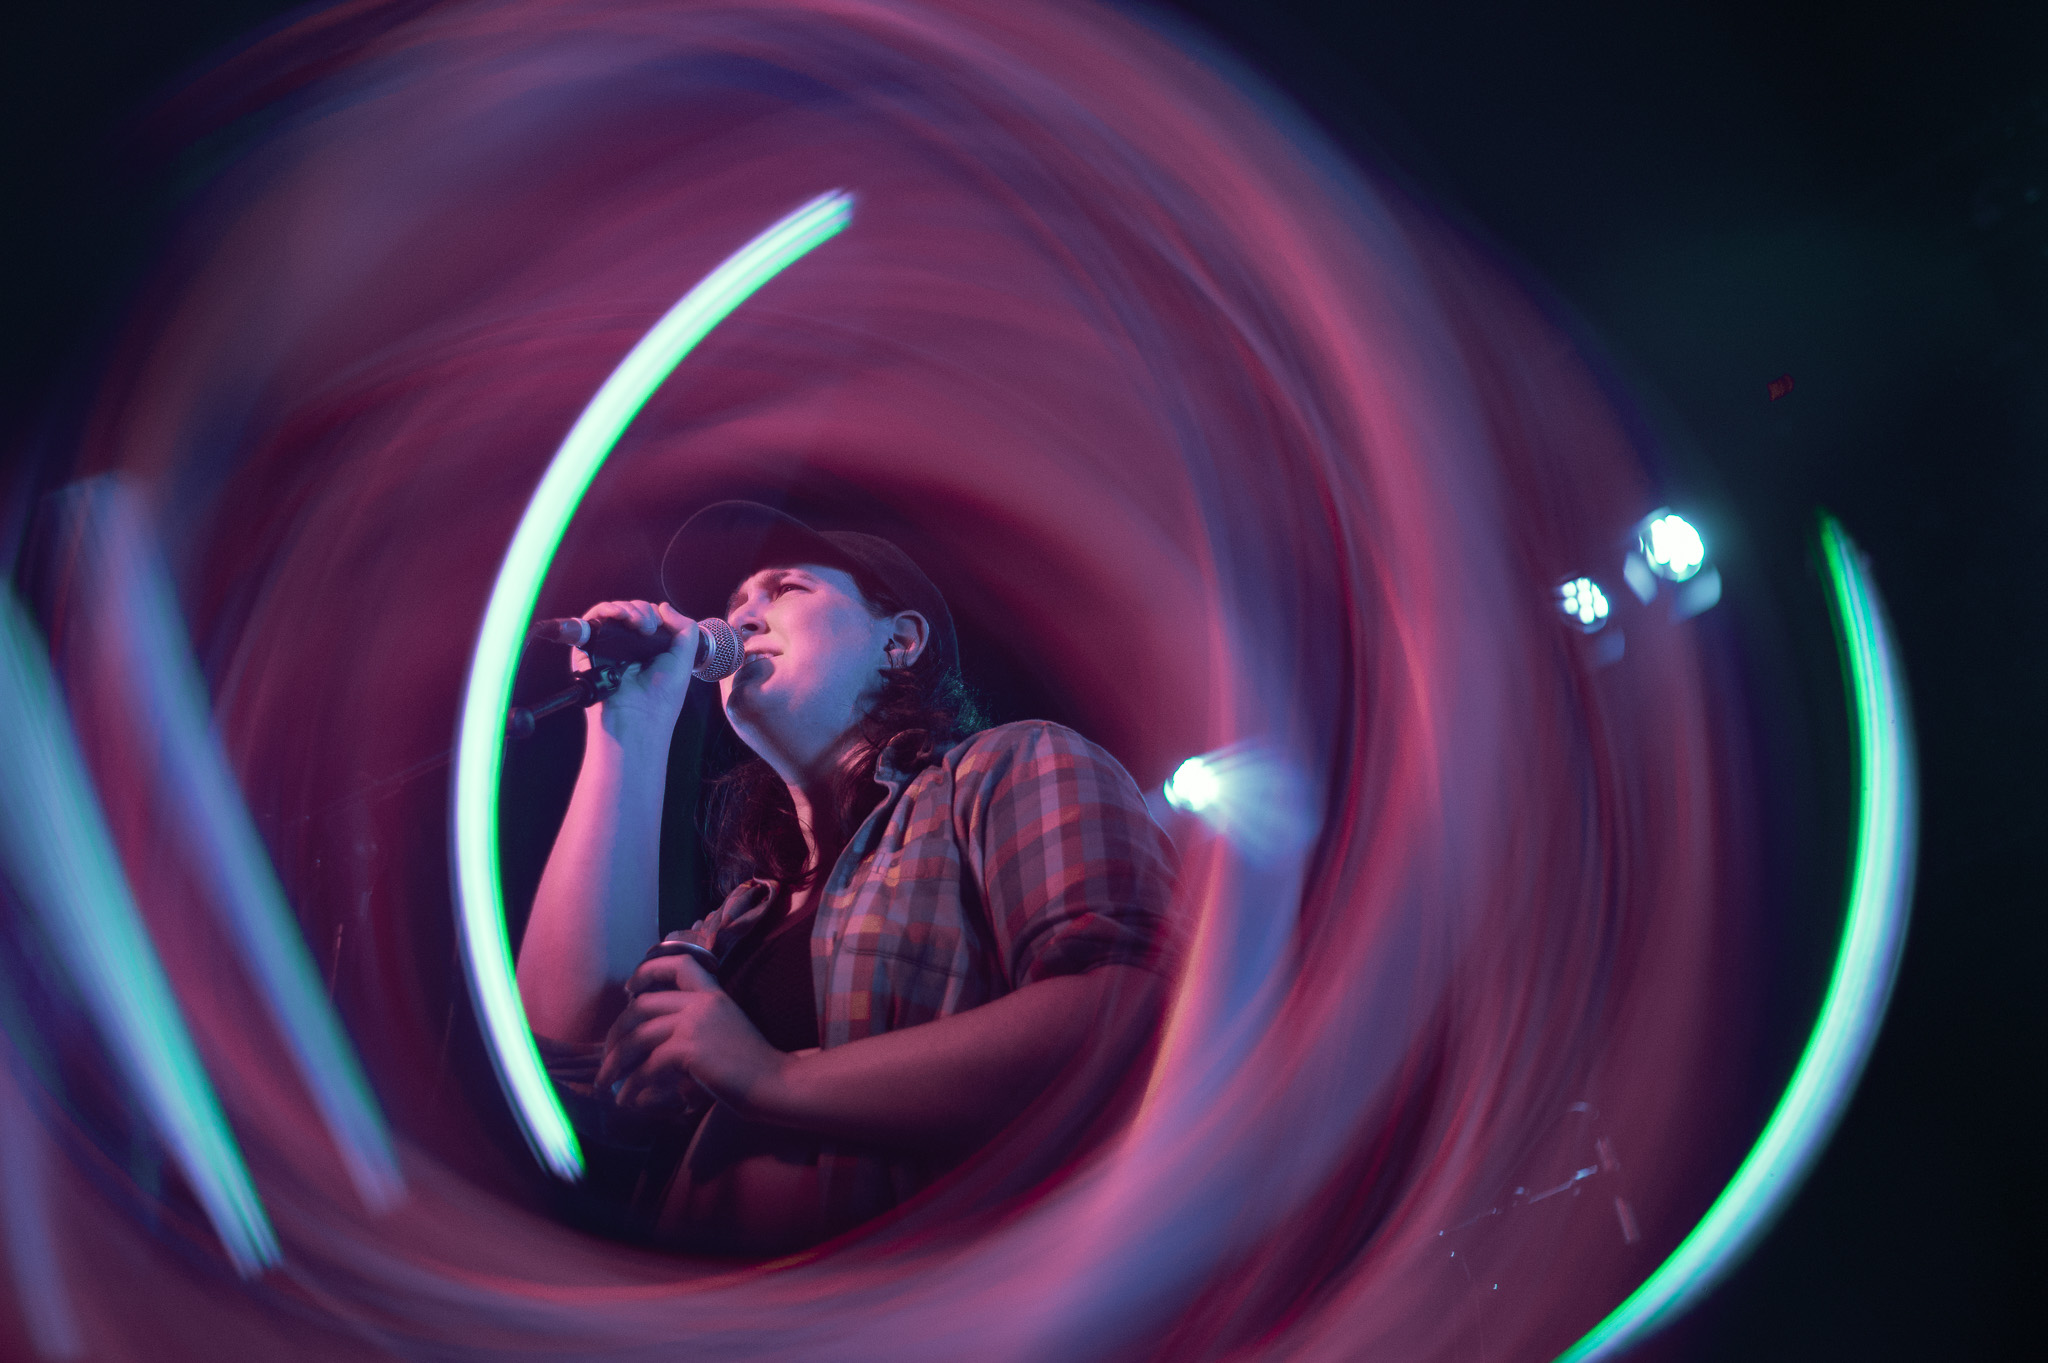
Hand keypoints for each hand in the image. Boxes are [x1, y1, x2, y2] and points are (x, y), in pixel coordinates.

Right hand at [573, 599, 699, 733]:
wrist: (638, 717)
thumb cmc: (662, 696)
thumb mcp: (683, 659)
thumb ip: (684, 628)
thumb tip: (664, 606)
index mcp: (650, 649)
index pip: (648, 617)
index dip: (654, 615)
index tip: (658, 627)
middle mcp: (628, 647)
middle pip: (631, 612)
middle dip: (641, 611)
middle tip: (648, 628)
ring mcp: (608, 647)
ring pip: (613, 613)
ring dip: (626, 609)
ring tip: (636, 623)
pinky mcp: (589, 650)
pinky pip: (593, 621)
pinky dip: (605, 611)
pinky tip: (619, 615)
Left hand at [596, 953, 788, 1116]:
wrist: (776, 1084)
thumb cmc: (754, 1066)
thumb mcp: (726, 1032)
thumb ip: (696, 1027)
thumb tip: (656, 1044)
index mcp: (713, 994)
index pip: (679, 964)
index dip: (647, 971)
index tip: (629, 991)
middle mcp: (702, 1003)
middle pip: (642, 1005)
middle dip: (616, 1032)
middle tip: (606, 1055)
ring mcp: (696, 1025)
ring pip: (638, 1036)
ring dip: (614, 1062)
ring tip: (604, 1083)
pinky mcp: (690, 1050)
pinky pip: (648, 1066)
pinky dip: (632, 1085)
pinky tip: (626, 1100)